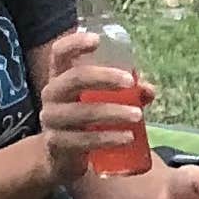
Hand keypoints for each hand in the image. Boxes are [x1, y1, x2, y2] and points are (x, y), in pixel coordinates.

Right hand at [37, 38, 156, 165]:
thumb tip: (148, 90)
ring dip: (113, 112)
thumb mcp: (100, 100)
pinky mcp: (58, 145)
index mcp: (58, 76)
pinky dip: (108, 138)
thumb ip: (124, 92)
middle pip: (75, 79)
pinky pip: (84, 140)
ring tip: (138, 115)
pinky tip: (127, 138)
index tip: (97, 40)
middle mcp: (50, 94)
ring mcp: (51, 120)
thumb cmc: (84, 119)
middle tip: (131, 82)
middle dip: (105, 77)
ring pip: (82, 112)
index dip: (75, 43)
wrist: (61, 158)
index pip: (59, 52)